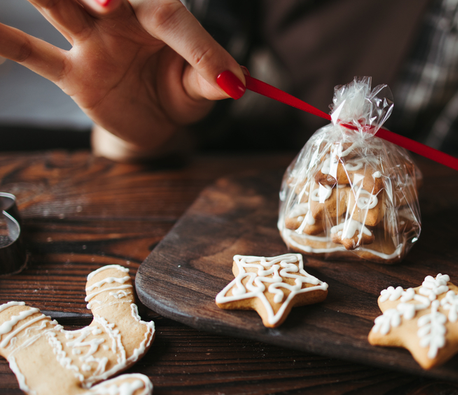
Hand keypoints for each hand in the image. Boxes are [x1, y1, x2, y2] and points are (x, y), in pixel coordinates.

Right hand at [0, 0, 245, 160]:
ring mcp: (90, 42)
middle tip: (109, 3)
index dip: (193, 43)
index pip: (170, 16)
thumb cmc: (179, 90)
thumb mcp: (201, 89)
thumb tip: (235, 82)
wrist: (155, 120)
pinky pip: (33, 55)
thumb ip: (212, 79)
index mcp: (160, 17)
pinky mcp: (71, 73)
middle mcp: (121, 20)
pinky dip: (6, 44)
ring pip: (59, 6)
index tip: (220, 77)